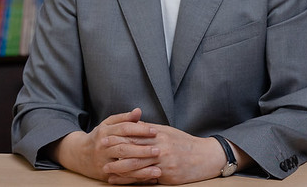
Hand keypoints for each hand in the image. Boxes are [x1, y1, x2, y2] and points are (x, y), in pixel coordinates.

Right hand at [50, 108, 160, 183]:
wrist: (79, 154)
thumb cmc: (100, 137)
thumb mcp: (109, 124)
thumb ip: (125, 118)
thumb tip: (138, 111)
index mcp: (105, 132)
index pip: (124, 129)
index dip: (140, 130)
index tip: (155, 131)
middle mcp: (103, 147)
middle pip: (124, 148)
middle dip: (142, 150)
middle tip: (158, 150)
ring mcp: (103, 162)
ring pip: (123, 165)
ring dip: (141, 168)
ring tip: (157, 170)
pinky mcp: (105, 174)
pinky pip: (122, 178)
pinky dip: (137, 179)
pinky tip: (150, 179)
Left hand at [106, 124, 222, 184]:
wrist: (206, 157)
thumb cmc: (185, 144)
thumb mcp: (169, 132)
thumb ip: (151, 130)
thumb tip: (133, 126)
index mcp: (160, 134)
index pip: (135, 134)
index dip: (119, 136)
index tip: (105, 137)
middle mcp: (161, 146)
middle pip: (133, 149)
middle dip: (115, 151)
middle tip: (100, 152)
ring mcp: (164, 161)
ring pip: (137, 165)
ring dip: (119, 168)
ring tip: (106, 169)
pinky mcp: (167, 174)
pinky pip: (145, 178)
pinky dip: (131, 180)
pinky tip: (120, 180)